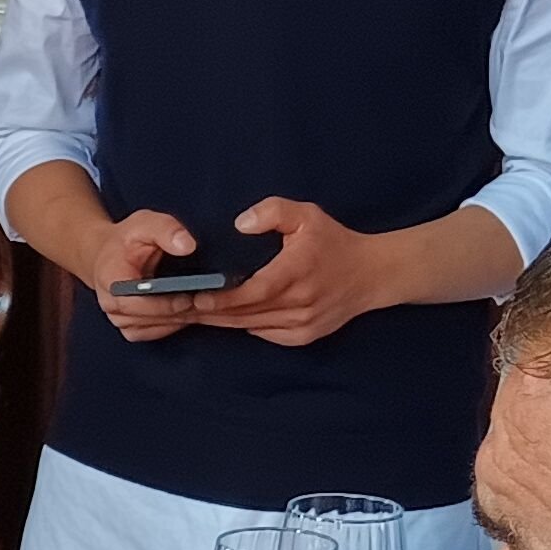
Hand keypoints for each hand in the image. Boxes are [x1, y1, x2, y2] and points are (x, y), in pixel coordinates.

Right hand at [83, 208, 202, 342]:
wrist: (108, 256)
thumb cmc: (126, 240)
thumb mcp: (144, 223)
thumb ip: (165, 230)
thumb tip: (188, 245)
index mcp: (110, 279)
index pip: (136, 301)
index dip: (164, 303)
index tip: (188, 297)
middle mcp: (111, 304)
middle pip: (150, 317)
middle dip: (180, 311)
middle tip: (209, 303)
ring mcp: (120, 320)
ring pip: (157, 327)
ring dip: (182, 318)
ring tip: (206, 306)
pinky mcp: (131, 328)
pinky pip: (156, 332)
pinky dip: (176, 323)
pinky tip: (193, 311)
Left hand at [186, 200, 388, 348]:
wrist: (372, 275)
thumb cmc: (334, 242)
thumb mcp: (307, 215)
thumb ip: (272, 212)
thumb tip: (239, 224)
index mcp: (297, 272)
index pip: (252, 292)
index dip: (221, 298)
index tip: (194, 296)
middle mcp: (300, 304)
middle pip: (245, 314)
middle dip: (210, 312)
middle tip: (178, 307)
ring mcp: (303, 324)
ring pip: (251, 327)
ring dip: (221, 322)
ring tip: (191, 314)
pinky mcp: (304, 336)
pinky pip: (265, 334)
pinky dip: (243, 326)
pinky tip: (223, 318)